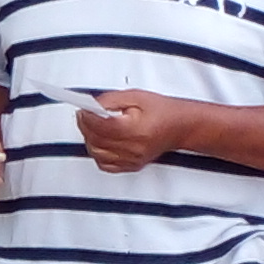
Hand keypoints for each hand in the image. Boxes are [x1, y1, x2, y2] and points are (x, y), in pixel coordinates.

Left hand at [74, 90, 193, 173]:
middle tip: (84, 115)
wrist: (181, 127)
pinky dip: (98, 153)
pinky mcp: (132, 166)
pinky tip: (100, 142)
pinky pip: (105, 165)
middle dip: (85, 127)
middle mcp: (133, 148)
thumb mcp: (136, 96)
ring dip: (89, 139)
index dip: (86, 117)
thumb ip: (110, 100)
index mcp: (134, 129)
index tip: (82, 109)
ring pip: (97, 154)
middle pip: (96, 141)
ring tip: (92, 127)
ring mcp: (132, 160)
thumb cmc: (162, 110)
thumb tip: (91, 105)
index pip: (100, 127)